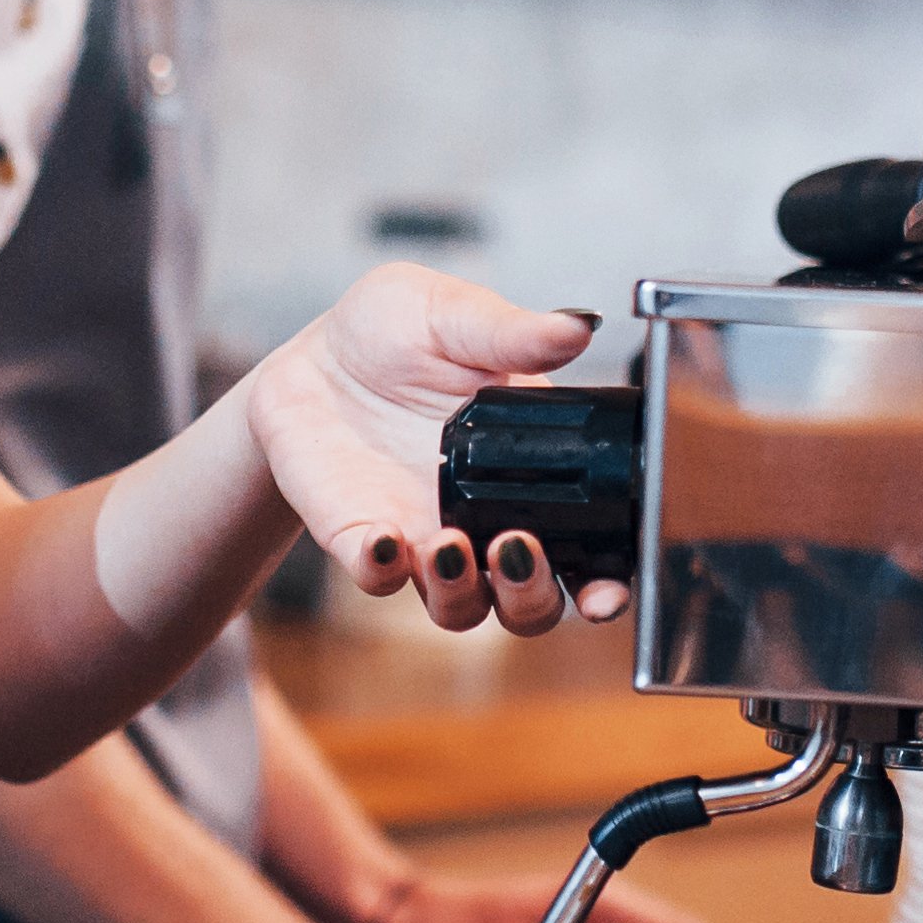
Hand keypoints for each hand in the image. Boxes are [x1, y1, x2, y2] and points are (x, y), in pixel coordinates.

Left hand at [244, 265, 621, 632]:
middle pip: (531, 601)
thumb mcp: (456, 315)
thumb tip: (576, 327)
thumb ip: (512, 332)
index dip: (607, 581)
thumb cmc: (396, 331)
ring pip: (461, 607)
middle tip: (518, 547)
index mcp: (532, 471)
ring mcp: (425, 538)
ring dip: (464, 592)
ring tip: (452, 546)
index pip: (588, 546)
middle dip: (533, 595)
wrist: (315, 352)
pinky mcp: (362, 538)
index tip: (608, 590)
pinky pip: (378, 577)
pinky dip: (384, 569)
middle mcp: (488, 520)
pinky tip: (384, 540)